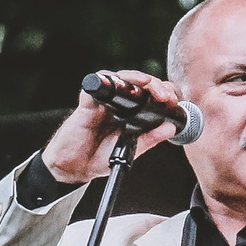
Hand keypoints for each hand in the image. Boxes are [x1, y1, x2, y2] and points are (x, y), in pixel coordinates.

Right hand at [41, 70, 187, 183]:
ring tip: (148, 84)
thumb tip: (171, 127)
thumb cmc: (97, 158)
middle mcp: (118, 103)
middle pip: (139, 83)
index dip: (163, 93)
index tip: (172, 101)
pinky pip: (97, 84)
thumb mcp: (130, 150)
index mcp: (130, 113)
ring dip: (137, 78)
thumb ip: (150, 139)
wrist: (72, 168)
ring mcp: (103, 101)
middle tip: (164, 95)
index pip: (150, 94)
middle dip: (155, 84)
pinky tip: (119, 83)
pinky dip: (107, 80)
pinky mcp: (87, 102)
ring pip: (121, 78)